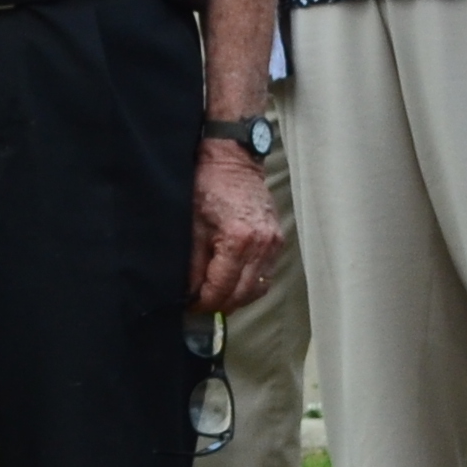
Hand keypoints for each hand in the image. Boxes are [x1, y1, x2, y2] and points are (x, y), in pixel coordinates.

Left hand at [190, 142, 284, 312]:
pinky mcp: (278, 240)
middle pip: (242, 294)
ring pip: (257, 289)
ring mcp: (274, 243)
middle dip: (219, 304)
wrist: (233, 160)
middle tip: (199, 305)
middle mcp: (262, 245)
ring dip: (236, 297)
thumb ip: (191, 263)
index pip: (221, 288)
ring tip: (215, 295)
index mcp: (238, 240)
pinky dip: (248, 283)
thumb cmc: (207, 186)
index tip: (189, 306)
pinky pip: (265, 274)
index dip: (203, 303)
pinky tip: (232, 280)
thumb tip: (188, 292)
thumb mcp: (191, 226)